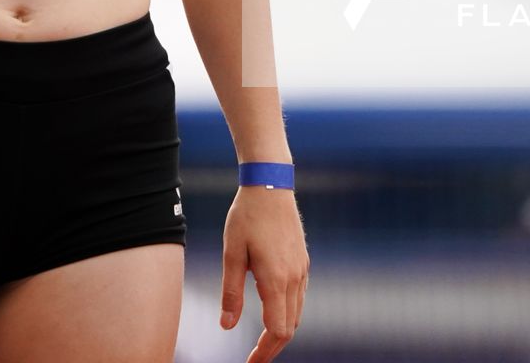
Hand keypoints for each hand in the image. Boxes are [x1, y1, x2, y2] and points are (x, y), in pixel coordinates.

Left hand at [219, 187, 309, 362]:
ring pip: (296, 314)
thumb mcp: (231, 253)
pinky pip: (299, 297)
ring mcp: (302, 269)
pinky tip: (272, 312)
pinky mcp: (302, 261)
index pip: (277, 330)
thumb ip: (231, 293)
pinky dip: (287, 313)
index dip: (264, 352)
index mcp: (276, 280)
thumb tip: (227, 326)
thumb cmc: (247, 216)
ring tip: (261, 341)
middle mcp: (294, 278)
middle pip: (290, 327)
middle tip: (254, 358)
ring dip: (281, 331)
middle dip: (272, 347)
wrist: (270, 184)